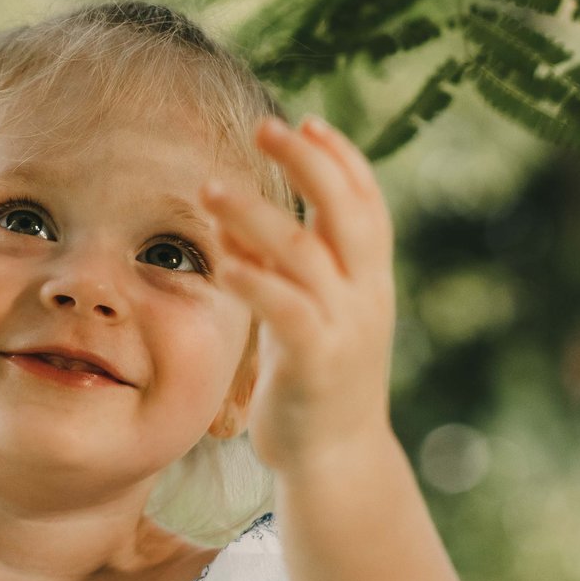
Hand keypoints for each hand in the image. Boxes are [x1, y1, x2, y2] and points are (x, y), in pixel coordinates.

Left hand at [199, 113, 397, 473]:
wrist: (336, 460)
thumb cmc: (313, 381)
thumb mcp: (303, 313)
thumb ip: (282, 268)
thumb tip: (235, 219)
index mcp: (369, 278)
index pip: (367, 201)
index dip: (342, 158)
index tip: (307, 120)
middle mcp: (366, 295)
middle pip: (345, 212)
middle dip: (308, 163)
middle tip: (265, 127)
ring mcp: (346, 328)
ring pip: (305, 253)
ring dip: (255, 215)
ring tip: (210, 189)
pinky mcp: (317, 363)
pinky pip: (288, 310)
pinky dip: (256, 280)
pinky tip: (222, 261)